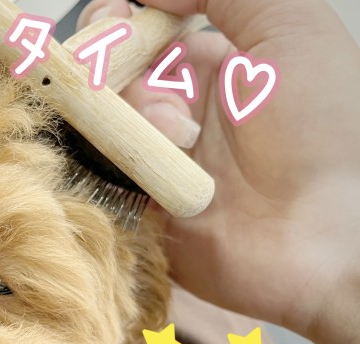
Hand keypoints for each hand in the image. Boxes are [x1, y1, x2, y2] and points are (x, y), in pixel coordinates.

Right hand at [77, 0, 359, 343]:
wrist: (327, 238)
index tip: (117, 18)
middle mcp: (175, 114)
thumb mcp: (292, 32)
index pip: (138, 35)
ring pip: (101, 122)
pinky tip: (156, 167)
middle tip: (122, 71)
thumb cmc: (326, 134)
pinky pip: (100, 173)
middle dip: (110, 64)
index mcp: (208, 70)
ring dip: (132, 117)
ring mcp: (154, 162)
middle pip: (107, 74)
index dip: (116, 22)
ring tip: (178, 136)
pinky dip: (118, 161)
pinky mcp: (139, 208)